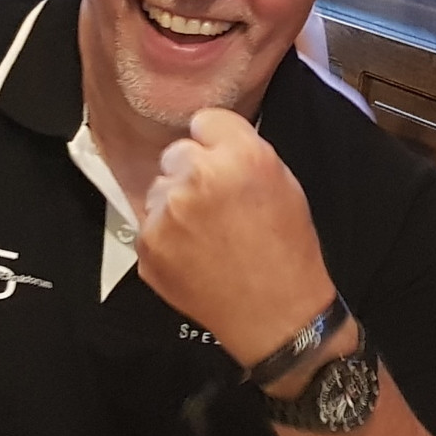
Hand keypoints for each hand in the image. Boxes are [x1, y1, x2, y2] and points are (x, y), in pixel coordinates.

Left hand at [138, 108, 335, 365]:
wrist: (275, 315)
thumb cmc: (286, 252)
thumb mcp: (283, 184)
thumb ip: (244, 152)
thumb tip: (211, 141)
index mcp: (241, 156)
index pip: (204, 120)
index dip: (213, 142)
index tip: (219, 159)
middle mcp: (199, 177)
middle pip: (176, 153)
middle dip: (191, 172)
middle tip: (215, 205)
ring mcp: (168, 213)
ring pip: (159, 189)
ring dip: (175, 204)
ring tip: (206, 235)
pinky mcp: (148, 245)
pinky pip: (149, 225)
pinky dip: (165, 238)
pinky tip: (193, 256)